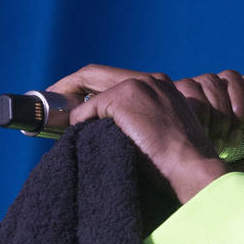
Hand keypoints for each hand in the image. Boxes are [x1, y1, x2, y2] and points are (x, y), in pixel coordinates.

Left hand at [47, 64, 243, 202]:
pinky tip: (80, 139)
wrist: (194, 170)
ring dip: (70, 109)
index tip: (71, 102)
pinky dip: (79, 125)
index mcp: (161, 86)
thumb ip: (140, 122)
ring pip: (90, 91)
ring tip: (53, 125)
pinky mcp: (124, 99)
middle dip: (66, 87)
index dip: (88, 88)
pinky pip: (87, 111)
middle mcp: (150, 80)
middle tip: (49, 105)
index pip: (114, 79)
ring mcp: (138, 86)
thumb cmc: (180, 165)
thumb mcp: (162, 134)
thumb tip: (100, 130)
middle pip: (94, 73)